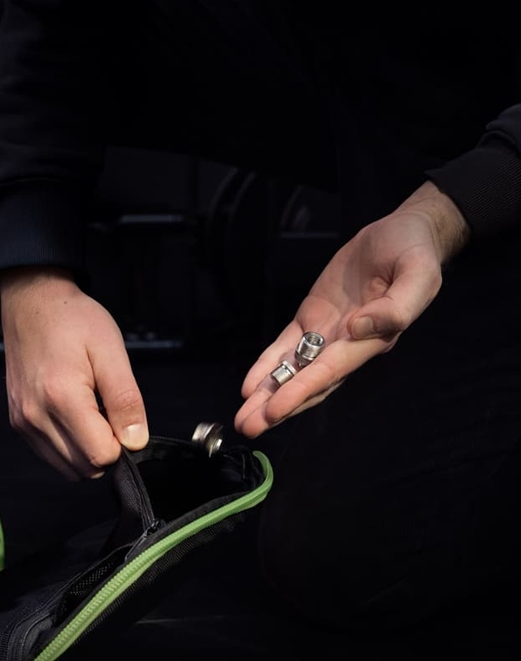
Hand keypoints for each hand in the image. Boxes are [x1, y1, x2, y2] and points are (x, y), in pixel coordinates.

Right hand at [0, 266, 148, 479]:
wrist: (32, 301)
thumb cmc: (72, 319)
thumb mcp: (111, 351)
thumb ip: (125, 400)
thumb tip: (135, 442)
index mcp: (62, 397)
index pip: (101, 455)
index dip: (122, 443)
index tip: (121, 416)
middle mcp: (36, 415)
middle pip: (85, 468)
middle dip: (105, 449)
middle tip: (107, 411)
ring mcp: (23, 421)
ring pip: (67, 468)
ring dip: (86, 451)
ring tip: (91, 411)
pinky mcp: (17, 421)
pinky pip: (50, 455)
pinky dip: (69, 446)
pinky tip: (74, 415)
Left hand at [234, 181, 469, 438]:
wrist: (403, 232)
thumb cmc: (415, 254)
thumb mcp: (418, 274)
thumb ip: (397, 306)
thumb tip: (359, 329)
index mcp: (372, 340)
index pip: (330, 371)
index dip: (302, 391)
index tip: (276, 409)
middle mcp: (347, 344)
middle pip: (307, 382)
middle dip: (278, 406)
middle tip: (248, 428)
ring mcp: (327, 332)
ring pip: (293, 370)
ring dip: (268, 394)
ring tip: (243, 418)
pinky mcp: (313, 317)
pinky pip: (286, 346)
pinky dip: (268, 365)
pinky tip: (250, 384)